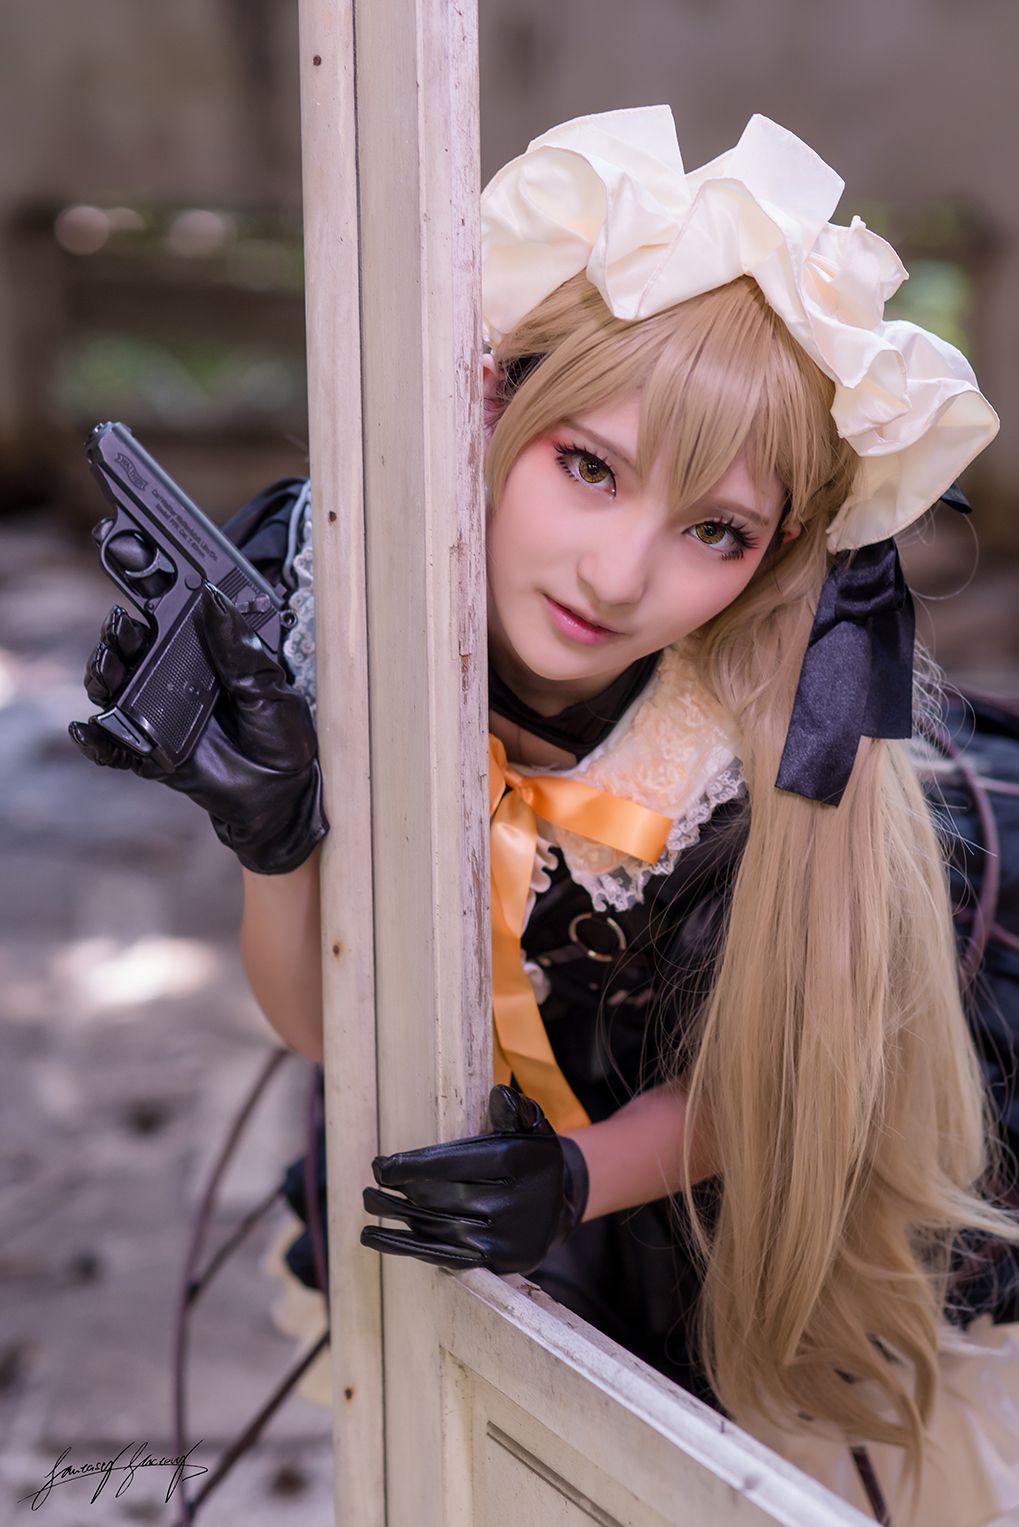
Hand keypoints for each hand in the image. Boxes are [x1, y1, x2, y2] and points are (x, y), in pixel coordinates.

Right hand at [68, 584, 327, 874]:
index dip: (150, 602)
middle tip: (121, 627)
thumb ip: (238, 648)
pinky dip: (96, 740)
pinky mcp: (150, 756)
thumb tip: (214, 599)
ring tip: (107, 666)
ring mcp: (158, 719)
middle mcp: (175, 684)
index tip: (141, 580)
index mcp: (205, 660)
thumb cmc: (282, 738)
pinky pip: (114, 748)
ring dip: (102, 675)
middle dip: (118, 636)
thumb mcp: (268, 687)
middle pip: (132, 652)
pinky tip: (87, 729)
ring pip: (115, 692)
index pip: (169, 623)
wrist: (283, 796)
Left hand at [360, 1085, 589, 1274]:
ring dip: (398, 1213)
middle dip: (405, 1186)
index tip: (384, 1165)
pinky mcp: (495, 1264)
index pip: (463, 1163)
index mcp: (527, 1164)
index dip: (419, 1165)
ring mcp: (507, 1240)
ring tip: (369, 1199)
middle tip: (374, 1175)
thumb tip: (499, 1094)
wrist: (557, 1215)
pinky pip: (442, 1254)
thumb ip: (517, 1111)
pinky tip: (373, 1236)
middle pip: (448, 1195)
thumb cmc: (532, 1163)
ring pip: (440, 1225)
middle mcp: (520, 1206)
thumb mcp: (533, 1131)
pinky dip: (404, 1246)